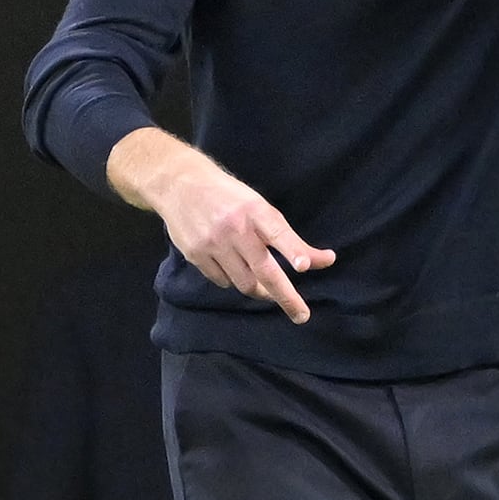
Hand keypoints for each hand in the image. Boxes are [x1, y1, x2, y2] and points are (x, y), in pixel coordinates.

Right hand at [139, 146, 333, 323]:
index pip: (279, 233)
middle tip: (301, 315)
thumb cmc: (228, 197)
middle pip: (264, 270)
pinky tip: (233, 269)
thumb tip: (319, 261)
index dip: (293, 250)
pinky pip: (222, 281)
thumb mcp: (258, 206)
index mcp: (255, 210)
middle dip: (285, 297)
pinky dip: (233, 281)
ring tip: (267, 290)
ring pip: (244, 283)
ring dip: (260, 291)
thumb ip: (285, 236)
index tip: (304, 266)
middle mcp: (235, 228)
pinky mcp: (196, 254)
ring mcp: (214, 243)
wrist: (179, 184)